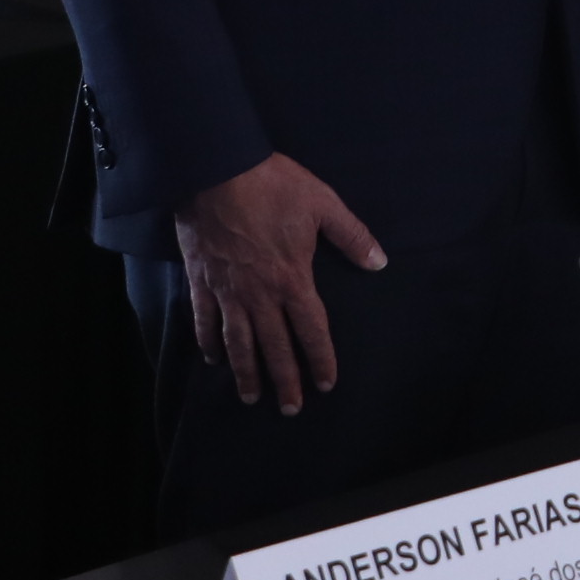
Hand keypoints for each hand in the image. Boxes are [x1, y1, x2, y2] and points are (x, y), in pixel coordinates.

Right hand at [175, 154, 387, 418]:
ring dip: (247, 373)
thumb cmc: (273, 185)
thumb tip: (379, 262)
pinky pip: (204, 320)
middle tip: (291, 409)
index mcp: (293, 280)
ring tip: (252, 398)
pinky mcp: (201, 281)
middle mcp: (260, 295)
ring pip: (238, 343)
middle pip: (275, 347)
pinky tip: (213, 359)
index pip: (311, 330)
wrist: (217, 169)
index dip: (321, 359)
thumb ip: (352, 236)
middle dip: (285, 380)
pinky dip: (208, 342)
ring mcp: (228, 291)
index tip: (326, 384)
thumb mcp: (323, 204)